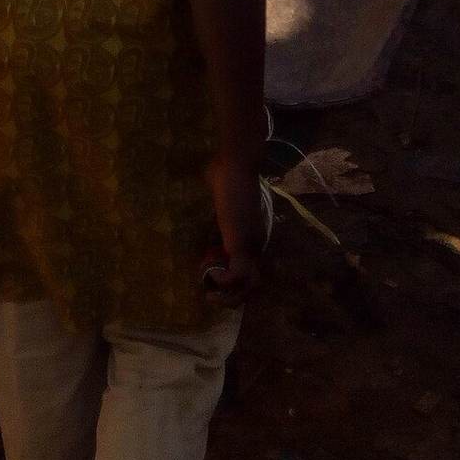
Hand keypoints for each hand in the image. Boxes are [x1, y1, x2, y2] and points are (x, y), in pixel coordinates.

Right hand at [202, 153, 265, 307]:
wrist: (236, 164)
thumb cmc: (227, 173)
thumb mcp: (220, 196)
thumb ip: (215, 202)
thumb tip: (204, 193)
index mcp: (251, 235)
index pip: (247, 266)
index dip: (227, 273)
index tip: (208, 266)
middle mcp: (255, 244)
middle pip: (252, 283)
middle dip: (231, 294)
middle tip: (210, 292)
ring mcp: (250, 245)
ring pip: (249, 285)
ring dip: (229, 295)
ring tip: (210, 294)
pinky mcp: (241, 244)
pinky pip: (238, 276)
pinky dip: (224, 281)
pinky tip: (211, 274)